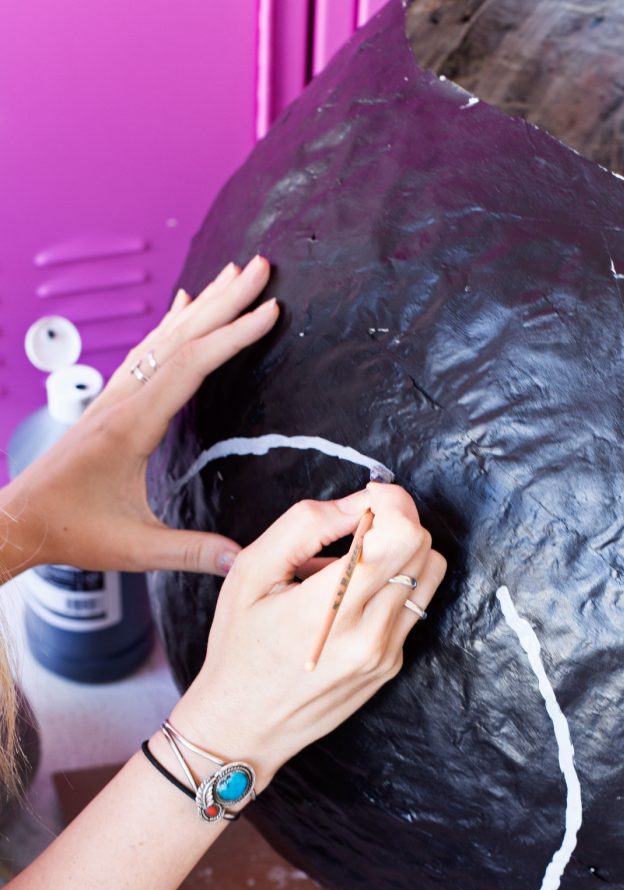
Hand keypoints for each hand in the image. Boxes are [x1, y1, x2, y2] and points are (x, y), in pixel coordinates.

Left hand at [7, 257, 278, 575]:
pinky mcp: (112, 401)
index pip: (191, 365)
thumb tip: (242, 559)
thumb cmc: (71, 531)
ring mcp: (115, 395)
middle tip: (260, 268)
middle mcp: (122, 399)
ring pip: (164, 336)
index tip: (269, 311)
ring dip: (202, 303)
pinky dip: (172, 322)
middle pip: (181, 335)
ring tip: (233, 274)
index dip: (233, 335)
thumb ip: (191, 552)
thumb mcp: (134, 548)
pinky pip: (148, 348)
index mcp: (132, 425)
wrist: (20, 519)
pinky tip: (183, 304)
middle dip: (225, 299)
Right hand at [168, 482, 446, 791]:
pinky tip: (352, 596)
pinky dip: (392, 585)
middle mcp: (368, 633)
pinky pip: (412, 606)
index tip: (371, 496)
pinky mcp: (391, 665)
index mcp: (330, 607)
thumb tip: (358, 502)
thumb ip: (305, 525)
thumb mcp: (251, 572)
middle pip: (422, 549)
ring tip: (354, 561)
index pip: (401, 537)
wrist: (243, 726)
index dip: (394, 503)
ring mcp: (386, 653)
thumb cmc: (238, 648)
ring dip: (402, 552)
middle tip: (355, 525)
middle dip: (396, 521)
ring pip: (428, 575)